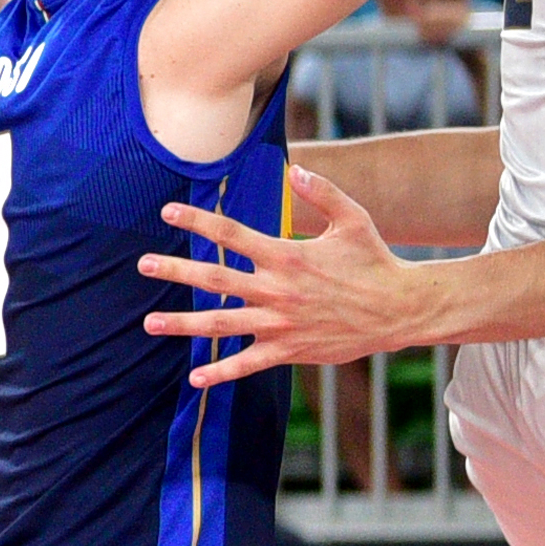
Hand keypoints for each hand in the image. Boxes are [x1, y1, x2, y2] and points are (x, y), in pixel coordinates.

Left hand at [136, 164, 445, 380]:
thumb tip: (294, 168)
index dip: (198, 220)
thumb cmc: (375, 261)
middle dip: (176, 270)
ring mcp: (280, 323)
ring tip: (149, 323)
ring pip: (221, 325)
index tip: (167, 210)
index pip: (232, 234)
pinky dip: (221, 372)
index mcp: (287, 255)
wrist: (400, 309)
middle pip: (215, 279)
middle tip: (143, 264)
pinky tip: (195, 377)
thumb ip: (322, 192)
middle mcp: (277, 290)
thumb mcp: (353, 219)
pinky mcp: (289, 350)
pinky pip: (248, 363)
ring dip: (182, 324)